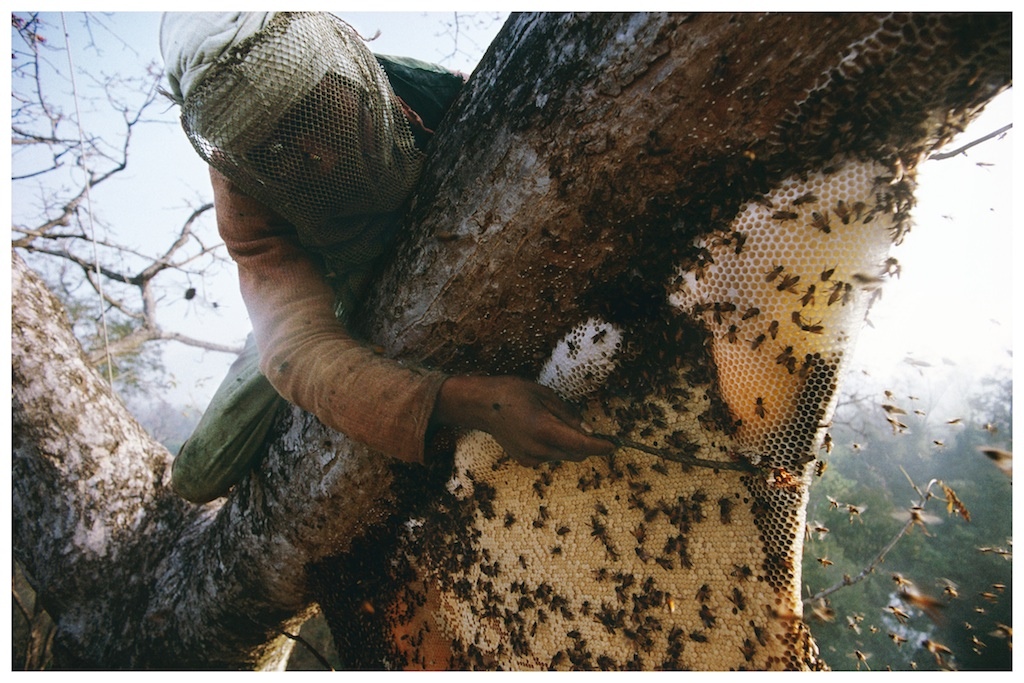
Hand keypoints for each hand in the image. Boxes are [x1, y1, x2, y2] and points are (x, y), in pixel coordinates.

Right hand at [432, 375, 614, 466]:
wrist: (482, 405)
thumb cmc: (513, 393)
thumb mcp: (545, 395)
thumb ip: (568, 414)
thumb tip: (588, 431)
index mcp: (544, 428)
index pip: (581, 445)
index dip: (601, 447)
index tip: (614, 444)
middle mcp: (538, 448)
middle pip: (575, 454)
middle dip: (586, 444)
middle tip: (591, 430)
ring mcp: (530, 457)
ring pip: (563, 455)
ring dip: (568, 444)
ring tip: (552, 422)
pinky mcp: (525, 461)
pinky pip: (550, 456)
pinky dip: (554, 446)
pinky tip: (540, 430)